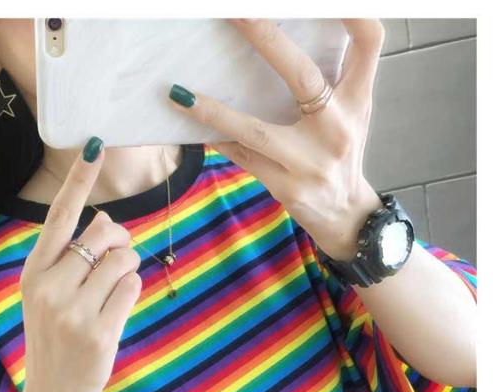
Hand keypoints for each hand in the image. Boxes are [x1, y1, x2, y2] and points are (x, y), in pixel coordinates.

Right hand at [20, 139, 142, 391]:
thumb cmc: (55, 338)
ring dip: (130, 267)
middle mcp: (49, 286)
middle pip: (106, 232)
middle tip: (118, 259)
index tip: (94, 146)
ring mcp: (74, 310)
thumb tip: (108, 221)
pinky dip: (133, 290)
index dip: (79, 181)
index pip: (59, 217)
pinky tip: (118, 310)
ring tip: (115, 289)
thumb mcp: (47, 296)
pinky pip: (134, 285)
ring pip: (124, 258)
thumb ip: (70, 260)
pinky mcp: (100, 331)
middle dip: (121, 240)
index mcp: (33, 273)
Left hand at [168, 18, 385, 261]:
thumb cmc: (341, 152)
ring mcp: (310, 162)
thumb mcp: (352, 112)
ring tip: (180, 93)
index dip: (353, 11)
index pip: (368, 42)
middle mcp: (337, 128)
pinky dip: (216, 140)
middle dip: (265, 38)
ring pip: (256, 130)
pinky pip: (242, 158)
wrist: (345, 213)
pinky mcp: (286, 185)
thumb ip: (334, 77)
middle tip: (233, 12)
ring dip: (215, 112)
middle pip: (302, 75)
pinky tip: (191, 128)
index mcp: (358, 100)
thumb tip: (280, 36)